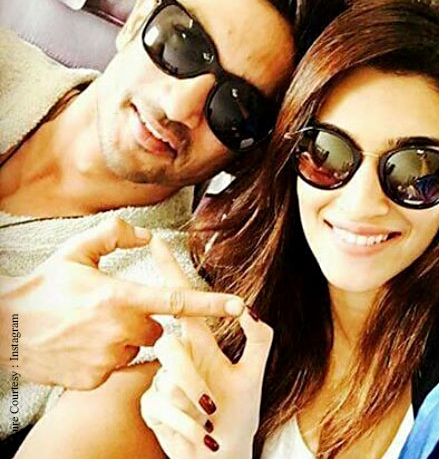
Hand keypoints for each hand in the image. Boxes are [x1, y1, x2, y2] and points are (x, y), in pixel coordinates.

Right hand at [0, 218, 243, 389]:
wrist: (3, 329)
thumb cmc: (43, 287)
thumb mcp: (77, 250)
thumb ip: (116, 234)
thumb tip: (148, 234)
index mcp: (120, 297)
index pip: (177, 301)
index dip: (211, 304)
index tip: (240, 306)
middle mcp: (119, 331)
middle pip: (157, 329)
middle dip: (144, 319)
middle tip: (111, 309)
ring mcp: (106, 359)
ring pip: (137, 348)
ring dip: (125, 338)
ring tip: (93, 327)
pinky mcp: (94, 380)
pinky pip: (117, 366)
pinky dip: (108, 356)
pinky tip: (83, 345)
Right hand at [141, 237, 272, 458]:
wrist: (224, 455)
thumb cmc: (239, 414)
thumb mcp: (254, 374)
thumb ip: (259, 339)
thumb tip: (250, 308)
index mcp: (201, 343)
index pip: (182, 301)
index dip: (171, 271)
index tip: (158, 242)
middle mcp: (178, 356)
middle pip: (169, 345)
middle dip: (189, 375)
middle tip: (210, 403)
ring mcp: (161, 380)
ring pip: (167, 378)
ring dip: (194, 405)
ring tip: (208, 419)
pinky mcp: (152, 406)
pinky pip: (162, 406)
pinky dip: (187, 425)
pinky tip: (200, 434)